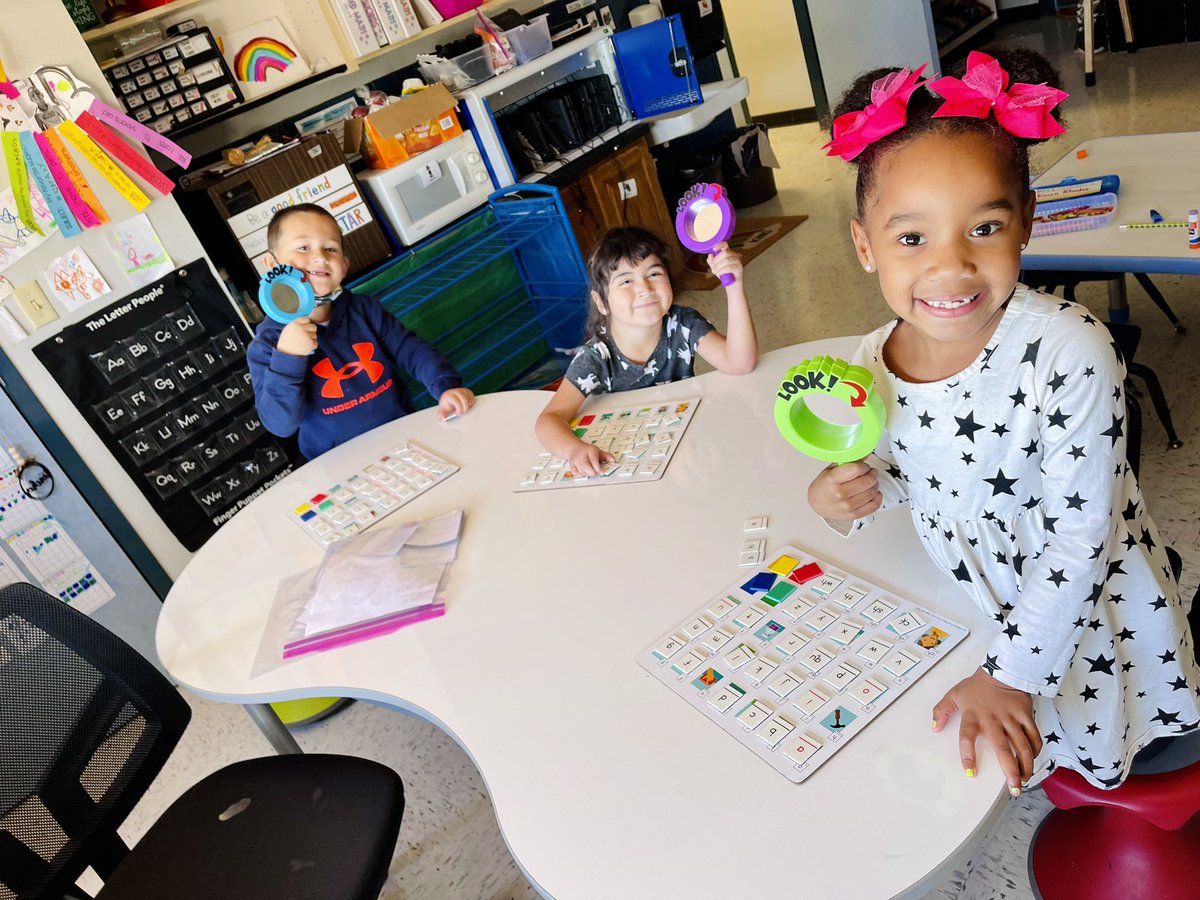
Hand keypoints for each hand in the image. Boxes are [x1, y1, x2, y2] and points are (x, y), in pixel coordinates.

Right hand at [276, 317, 317, 355]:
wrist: (285, 353)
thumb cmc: (287, 340)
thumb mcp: (289, 328)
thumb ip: (298, 323)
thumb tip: (309, 319)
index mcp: (295, 323)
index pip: (308, 320)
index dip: (306, 325)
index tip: (301, 330)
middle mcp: (301, 329)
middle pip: (314, 327)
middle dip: (311, 331)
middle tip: (304, 337)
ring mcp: (306, 336)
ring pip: (315, 336)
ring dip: (311, 339)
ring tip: (302, 343)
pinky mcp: (310, 344)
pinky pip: (315, 343)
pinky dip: (311, 346)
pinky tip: (304, 347)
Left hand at [438, 387, 475, 419]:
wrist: (449, 396)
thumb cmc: (446, 404)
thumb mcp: (442, 409)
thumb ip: (441, 415)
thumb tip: (442, 418)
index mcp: (449, 395)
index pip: (456, 401)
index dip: (459, 408)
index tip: (459, 414)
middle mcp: (456, 391)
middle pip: (464, 400)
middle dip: (465, 409)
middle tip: (463, 413)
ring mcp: (463, 390)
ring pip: (469, 399)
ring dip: (468, 406)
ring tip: (463, 409)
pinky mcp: (468, 391)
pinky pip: (472, 398)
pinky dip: (471, 403)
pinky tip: (466, 406)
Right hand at [567, 441, 614, 476]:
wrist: (574, 448)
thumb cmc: (588, 451)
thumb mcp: (599, 451)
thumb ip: (607, 456)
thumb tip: (613, 461)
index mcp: (590, 450)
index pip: (594, 460)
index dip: (598, 468)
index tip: (602, 472)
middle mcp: (582, 454)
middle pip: (586, 466)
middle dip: (592, 472)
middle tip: (595, 472)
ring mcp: (575, 460)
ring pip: (582, 471)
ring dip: (587, 474)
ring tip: (590, 470)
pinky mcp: (571, 465)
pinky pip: (577, 473)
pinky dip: (582, 474)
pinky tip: (584, 471)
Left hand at [706, 242, 742, 284]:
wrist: (732, 284)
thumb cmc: (724, 274)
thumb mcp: (716, 267)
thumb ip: (712, 261)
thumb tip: (710, 255)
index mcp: (727, 253)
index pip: (725, 245)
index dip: (719, 245)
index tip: (714, 249)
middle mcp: (733, 255)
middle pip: (725, 253)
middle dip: (716, 261)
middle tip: (713, 269)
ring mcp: (737, 261)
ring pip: (727, 260)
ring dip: (718, 267)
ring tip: (715, 272)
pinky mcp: (739, 268)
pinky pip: (730, 267)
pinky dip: (723, 270)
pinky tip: (720, 274)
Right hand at [807, 461, 880, 520]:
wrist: (816, 504)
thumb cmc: (823, 486)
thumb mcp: (831, 470)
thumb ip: (848, 462)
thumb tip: (865, 453)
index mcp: (832, 480)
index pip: (857, 469)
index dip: (864, 466)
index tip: (863, 466)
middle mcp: (840, 494)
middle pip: (867, 481)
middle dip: (872, 474)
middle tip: (870, 472)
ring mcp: (847, 506)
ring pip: (872, 492)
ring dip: (875, 484)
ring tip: (870, 482)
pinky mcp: (853, 515)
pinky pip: (874, 505)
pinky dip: (877, 497)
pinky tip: (874, 493)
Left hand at [933, 668, 1040, 794]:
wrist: (1002, 671)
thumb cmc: (977, 687)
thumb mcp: (954, 695)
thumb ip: (941, 710)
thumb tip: (934, 727)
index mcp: (973, 717)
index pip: (967, 737)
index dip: (967, 755)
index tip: (970, 773)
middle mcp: (993, 720)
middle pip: (1002, 748)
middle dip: (1009, 769)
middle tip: (1013, 788)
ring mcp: (1011, 718)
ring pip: (1022, 746)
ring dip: (1025, 765)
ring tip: (1024, 780)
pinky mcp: (1026, 715)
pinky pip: (1033, 736)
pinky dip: (1035, 750)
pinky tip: (1033, 760)